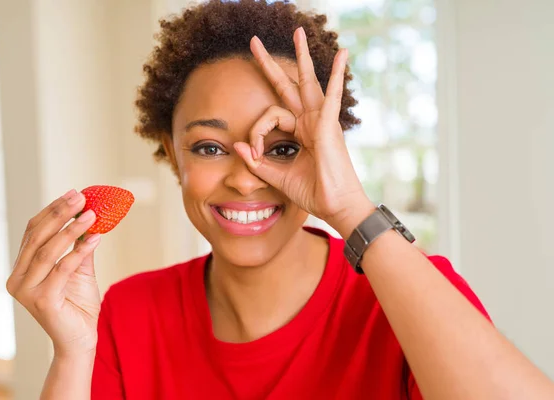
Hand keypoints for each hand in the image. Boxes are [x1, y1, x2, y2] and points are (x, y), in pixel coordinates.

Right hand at [6, 189, 101, 356]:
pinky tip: (96, 238)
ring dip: (72, 230)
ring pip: (48, 252)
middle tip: (81, 197)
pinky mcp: (42, 301)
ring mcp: (26, 291)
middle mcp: (18, 279)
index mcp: (22, 269)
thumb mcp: (80, 270)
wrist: (80, 339)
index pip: (33, 232)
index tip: (73, 193)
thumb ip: (80, 246)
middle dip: (60, 214)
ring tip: (92, 214)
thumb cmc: (78, 305)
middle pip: (38, 237)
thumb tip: (90, 217)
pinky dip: (79, 252)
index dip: (52, 211)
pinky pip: (62, 270)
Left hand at [234, 27, 374, 232]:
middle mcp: (310, 121)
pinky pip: (332, 96)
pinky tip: (343, 55)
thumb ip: (256, 162)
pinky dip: (337, 76)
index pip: (270, 116)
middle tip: (254, 42)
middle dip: (270, 64)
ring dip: (302, 57)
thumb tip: (237, 144)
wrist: (334, 207)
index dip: (256, 131)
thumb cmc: (312, 192)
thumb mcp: (276, 176)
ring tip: (297, 32)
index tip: (253, 152)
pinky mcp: (330, 126)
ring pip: (308, 82)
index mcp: (300, 132)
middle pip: (288, 86)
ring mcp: (321, 121)